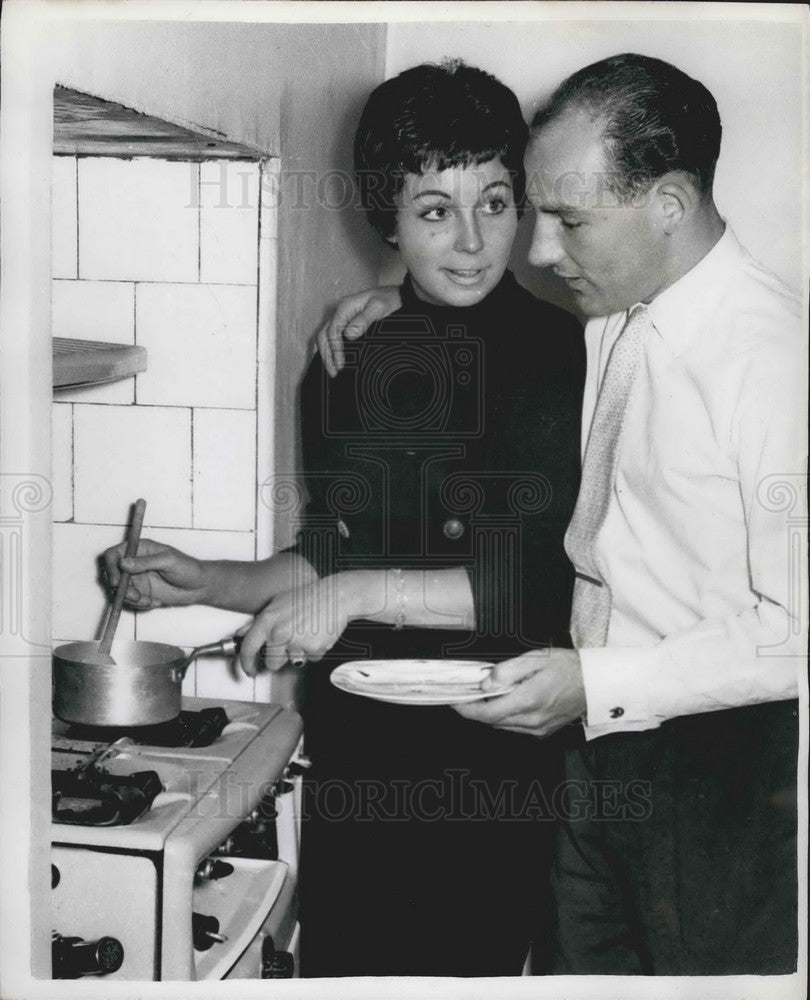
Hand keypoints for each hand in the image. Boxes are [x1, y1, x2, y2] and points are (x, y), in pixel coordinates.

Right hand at [102, 538, 208, 609]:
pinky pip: (130, 601)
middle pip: (112, 574)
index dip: (110, 567)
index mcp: (139, 548)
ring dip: (132, 599)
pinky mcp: (140, 592)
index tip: (117, 582)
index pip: (113, 554)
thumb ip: (146, 562)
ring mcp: (136, 579)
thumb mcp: (168, 561)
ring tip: (149, 601)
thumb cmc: (188, 568)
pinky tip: (156, 602)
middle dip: (120, 589)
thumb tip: (123, 562)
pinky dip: (140, 605)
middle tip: (135, 596)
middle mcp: (134, 563)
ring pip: (119, 591)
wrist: (199, 587)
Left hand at [238, 575, 360, 675]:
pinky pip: (310, 659)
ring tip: (306, 634)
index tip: (249, 669)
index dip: (246, 663)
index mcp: (268, 620)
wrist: (336, 595)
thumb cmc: (308, 596)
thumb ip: (257, 621)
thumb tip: (242, 633)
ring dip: (299, 654)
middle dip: (279, 659)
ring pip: (293, 662)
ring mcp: (297, 641)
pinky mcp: (313, 648)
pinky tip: (316, 635)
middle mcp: (280, 632)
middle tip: (289, 645)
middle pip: (272, 664)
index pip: (248, 648)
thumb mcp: (278, 603)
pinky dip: (314, 651)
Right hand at [315, 286, 401, 375]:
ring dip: (326, 353)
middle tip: (334, 372)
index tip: (340, 364)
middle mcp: (340, 311)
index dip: (335, 350)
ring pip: (325, 336)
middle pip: (324, 335)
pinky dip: (330, 348)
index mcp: (345, 307)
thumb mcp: (378, 307)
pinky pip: (332, 336)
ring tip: (332, 370)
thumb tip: (348, 335)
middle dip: (326, 355)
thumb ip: (363, 320)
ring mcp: (342, 317)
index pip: (333, 332)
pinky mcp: (345, 321)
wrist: (395, 295)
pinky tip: (334, 359)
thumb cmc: (388, 300)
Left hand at [454, 648, 585, 737]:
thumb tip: (485, 684)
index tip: (454, 701)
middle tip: (470, 691)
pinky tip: (510, 700)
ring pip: (503, 725)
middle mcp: (533, 719)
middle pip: (492, 721)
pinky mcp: (543, 731)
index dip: (466, 710)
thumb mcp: (536, 658)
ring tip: (492, 692)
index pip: (488, 714)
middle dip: (477, 708)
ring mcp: (539, 728)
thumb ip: (507, 671)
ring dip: (492, 712)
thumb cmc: (568, 666)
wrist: (596, 683)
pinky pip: (516, 726)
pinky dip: (506, 715)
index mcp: (529, 700)